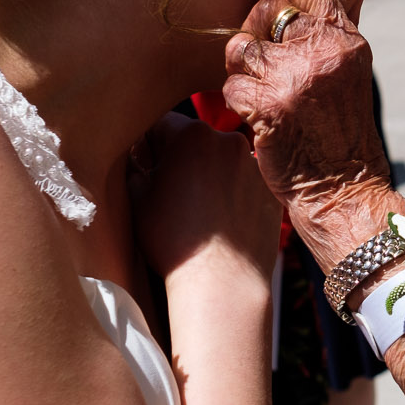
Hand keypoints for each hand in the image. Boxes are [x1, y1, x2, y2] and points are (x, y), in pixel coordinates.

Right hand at [128, 111, 280, 286]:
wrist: (221, 279)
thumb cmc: (172, 240)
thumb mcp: (136, 198)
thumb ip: (134, 166)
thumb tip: (136, 157)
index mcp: (191, 134)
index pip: (161, 124)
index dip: (148, 145)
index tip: (145, 164)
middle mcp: (228, 139)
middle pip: (195, 139)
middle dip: (181, 157)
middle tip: (171, 188)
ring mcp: (254, 164)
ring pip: (222, 160)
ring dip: (209, 173)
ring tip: (199, 208)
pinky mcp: (270, 189)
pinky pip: (244, 181)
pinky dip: (232, 191)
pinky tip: (221, 217)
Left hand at [223, 0, 401, 271]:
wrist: (345, 191)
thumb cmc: (340, 137)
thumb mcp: (347, 75)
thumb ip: (323, 39)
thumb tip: (281, 6)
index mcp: (347, 40)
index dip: (284, 3)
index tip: (279, 30)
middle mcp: (323, 51)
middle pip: (267, 9)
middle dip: (255, 34)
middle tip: (263, 67)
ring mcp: (295, 76)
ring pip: (242, 46)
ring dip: (242, 71)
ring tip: (261, 96)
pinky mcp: (268, 104)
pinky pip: (231, 84)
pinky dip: (237, 103)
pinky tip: (257, 120)